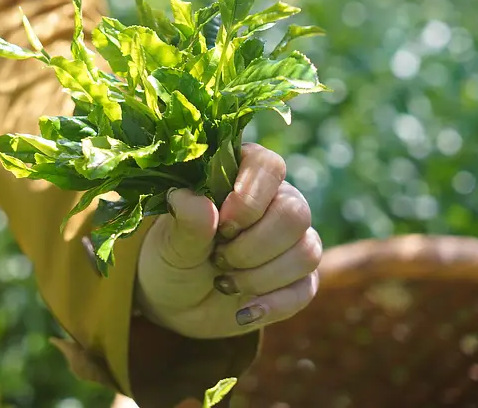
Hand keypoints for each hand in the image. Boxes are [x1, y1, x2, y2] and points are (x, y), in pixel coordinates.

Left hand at [135, 142, 319, 338]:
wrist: (176, 302)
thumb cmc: (171, 258)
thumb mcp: (170, 243)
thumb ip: (186, 222)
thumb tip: (191, 198)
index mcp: (241, 175)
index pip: (267, 165)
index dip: (248, 198)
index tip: (221, 226)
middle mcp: (274, 201)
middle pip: (294, 213)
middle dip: (252, 247)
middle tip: (217, 259)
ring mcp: (292, 240)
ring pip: (306, 251)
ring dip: (260, 276)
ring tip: (223, 282)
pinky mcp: (299, 278)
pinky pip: (306, 288)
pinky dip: (273, 303)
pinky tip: (242, 311)